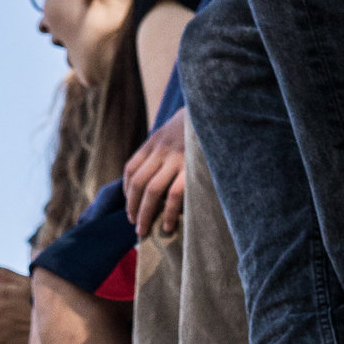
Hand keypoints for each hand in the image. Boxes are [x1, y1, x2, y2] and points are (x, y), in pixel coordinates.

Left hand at [123, 110, 187, 236]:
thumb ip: (161, 151)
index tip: (131, 207)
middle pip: (138, 183)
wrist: (216, 114)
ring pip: (152, 191)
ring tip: (144, 230)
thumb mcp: (173, 133)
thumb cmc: (195, 129)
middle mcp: (162, 150)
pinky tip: (167, 224)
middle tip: (135, 226)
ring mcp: (176, 159)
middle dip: (133, 208)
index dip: (127, 191)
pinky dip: (167, 212)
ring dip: (145, 214)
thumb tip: (150, 180)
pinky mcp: (192, 168)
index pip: (131, 169)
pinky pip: (174, 194)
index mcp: (154, 141)